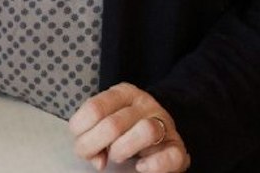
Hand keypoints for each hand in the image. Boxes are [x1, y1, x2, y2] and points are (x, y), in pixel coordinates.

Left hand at [68, 82, 187, 172]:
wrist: (161, 132)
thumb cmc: (126, 128)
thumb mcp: (105, 121)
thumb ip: (92, 133)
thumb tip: (97, 159)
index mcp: (123, 93)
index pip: (94, 109)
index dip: (82, 133)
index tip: (83, 143)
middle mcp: (144, 103)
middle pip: (113, 125)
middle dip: (96, 146)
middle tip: (98, 154)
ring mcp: (163, 123)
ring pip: (145, 131)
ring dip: (123, 150)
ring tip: (118, 156)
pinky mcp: (177, 146)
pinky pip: (170, 156)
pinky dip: (153, 165)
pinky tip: (141, 166)